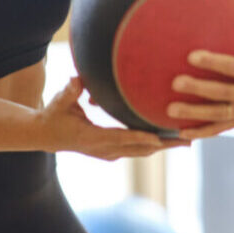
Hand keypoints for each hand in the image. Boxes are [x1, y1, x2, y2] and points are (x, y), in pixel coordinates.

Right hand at [42, 76, 187, 159]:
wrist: (45, 136)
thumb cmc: (53, 115)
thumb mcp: (59, 102)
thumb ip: (70, 91)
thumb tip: (78, 79)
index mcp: (91, 138)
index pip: (119, 138)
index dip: (139, 137)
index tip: (159, 138)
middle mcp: (103, 150)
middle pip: (139, 149)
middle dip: (163, 145)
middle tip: (188, 139)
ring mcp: (109, 153)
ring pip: (142, 151)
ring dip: (164, 147)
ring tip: (188, 141)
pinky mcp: (113, 152)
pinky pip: (138, 150)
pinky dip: (155, 145)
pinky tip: (171, 140)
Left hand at [169, 9, 233, 139]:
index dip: (214, 63)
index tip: (192, 56)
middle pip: (223, 93)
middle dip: (198, 89)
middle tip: (175, 83)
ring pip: (218, 114)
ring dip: (194, 114)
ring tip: (170, 110)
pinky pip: (221, 129)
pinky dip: (202, 132)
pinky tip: (181, 132)